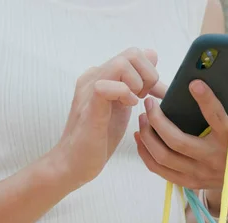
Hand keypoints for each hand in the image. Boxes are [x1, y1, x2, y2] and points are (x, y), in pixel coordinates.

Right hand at [51, 48, 164, 187]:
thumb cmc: (100, 136)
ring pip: (121, 64)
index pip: (135, 53)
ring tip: (134, 103)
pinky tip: (127, 107)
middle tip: (143, 98)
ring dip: (137, 84)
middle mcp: (94, 76)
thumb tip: (153, 55)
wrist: (74, 163)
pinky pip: (105, 87)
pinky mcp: (89, 108)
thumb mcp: (125, 103)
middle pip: (132, 54)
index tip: (149, 94)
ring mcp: (90, 90)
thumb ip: (136, 81)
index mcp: (102, 75)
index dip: (150, 72)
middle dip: (148, 76)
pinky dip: (124, 94)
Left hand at [134, 79, 227, 193]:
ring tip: (143, 117)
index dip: (206, 100)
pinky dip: (146, 152)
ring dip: (148, 135)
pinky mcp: (187, 182)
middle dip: (158, 120)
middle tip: (149, 103)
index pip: (217, 118)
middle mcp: (213, 159)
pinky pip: (159, 170)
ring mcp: (199, 173)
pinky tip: (141, 136)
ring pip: (164, 157)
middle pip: (178, 142)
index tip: (193, 83)